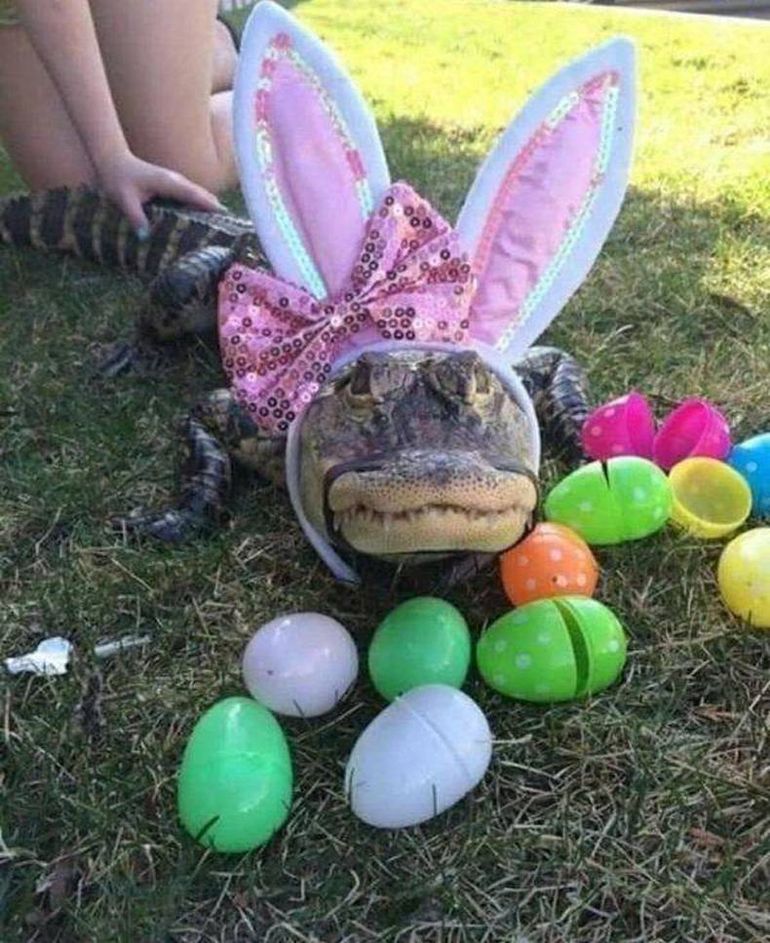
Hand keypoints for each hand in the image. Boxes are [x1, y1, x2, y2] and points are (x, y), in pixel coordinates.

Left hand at [95, 150, 226, 236]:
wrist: (113, 161)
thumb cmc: (118, 178)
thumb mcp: (123, 199)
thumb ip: (135, 216)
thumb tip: (145, 236)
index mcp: (169, 183)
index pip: (195, 195)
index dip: (210, 206)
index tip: (226, 218)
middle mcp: (177, 180)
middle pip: (203, 195)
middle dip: (217, 210)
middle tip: (231, 229)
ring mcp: (176, 182)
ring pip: (199, 195)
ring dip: (211, 208)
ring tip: (224, 227)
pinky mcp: (173, 185)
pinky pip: (192, 197)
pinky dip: (201, 206)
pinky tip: (205, 219)